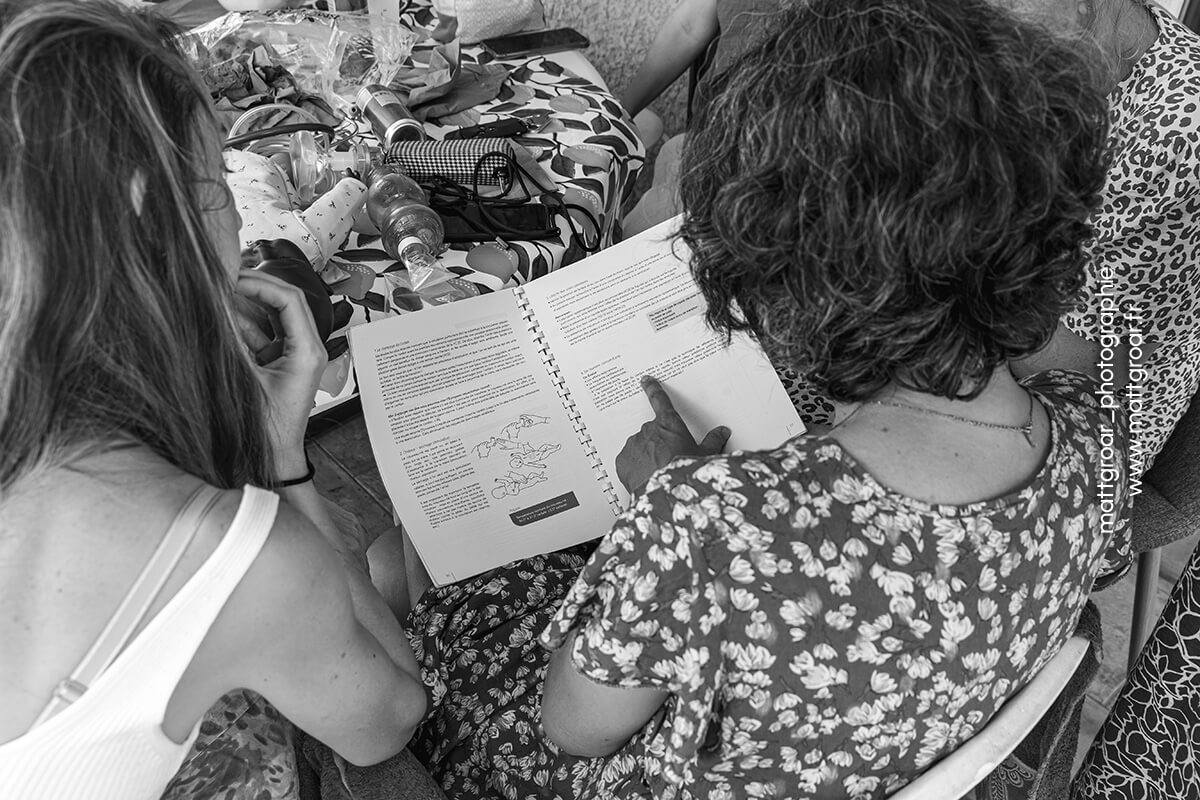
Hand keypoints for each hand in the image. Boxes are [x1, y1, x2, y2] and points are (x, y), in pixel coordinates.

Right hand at [234, 268, 326, 476]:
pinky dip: (243, 324)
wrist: (273, 460)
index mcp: (308, 352)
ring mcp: (295, 355)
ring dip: (246, 304)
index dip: (260, 283)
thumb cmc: (266, 432)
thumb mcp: (244, 382)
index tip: (232, 276)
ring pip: (272, 316)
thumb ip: (230, 343)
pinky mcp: (281, 362)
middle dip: (254, 286)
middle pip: (285, 301)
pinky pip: (264, 333)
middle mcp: (307, 350)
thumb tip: (214, 309)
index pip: (289, 300)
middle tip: (224, 276)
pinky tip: (221, 318)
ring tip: (218, 293)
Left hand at [615, 376, 729, 495]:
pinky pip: (629, 460)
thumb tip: (722, 432)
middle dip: (659, 443)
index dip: (653, 389)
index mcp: (668, 424)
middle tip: (669, 459)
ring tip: (659, 471)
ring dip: (647, 455)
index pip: (660, 400)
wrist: (665, 494)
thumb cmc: (684, 473)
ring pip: (640, 446)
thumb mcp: (704, 456)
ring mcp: (633, 444)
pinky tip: (646, 476)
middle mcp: (648, 430)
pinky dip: (635, 466)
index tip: (647, 381)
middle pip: (653, 432)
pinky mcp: (622, 460)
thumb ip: (713, 441)